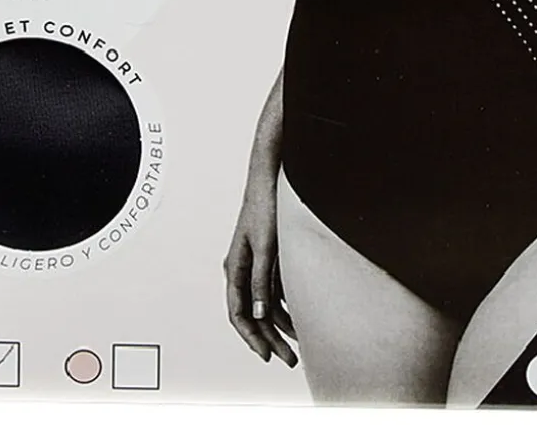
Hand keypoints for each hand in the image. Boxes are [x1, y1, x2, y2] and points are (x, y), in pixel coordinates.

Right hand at [223, 174, 297, 366]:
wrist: (271, 177)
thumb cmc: (265, 206)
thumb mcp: (266, 245)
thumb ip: (262, 280)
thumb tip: (261, 314)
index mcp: (235, 267)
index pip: (238, 312)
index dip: (251, 337)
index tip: (266, 355)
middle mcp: (243, 269)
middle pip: (254, 314)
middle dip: (269, 338)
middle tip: (289, 359)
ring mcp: (256, 265)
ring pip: (266, 306)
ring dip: (281, 326)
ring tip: (299, 346)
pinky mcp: (269, 259)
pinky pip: (275, 292)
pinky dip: (287, 307)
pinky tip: (301, 320)